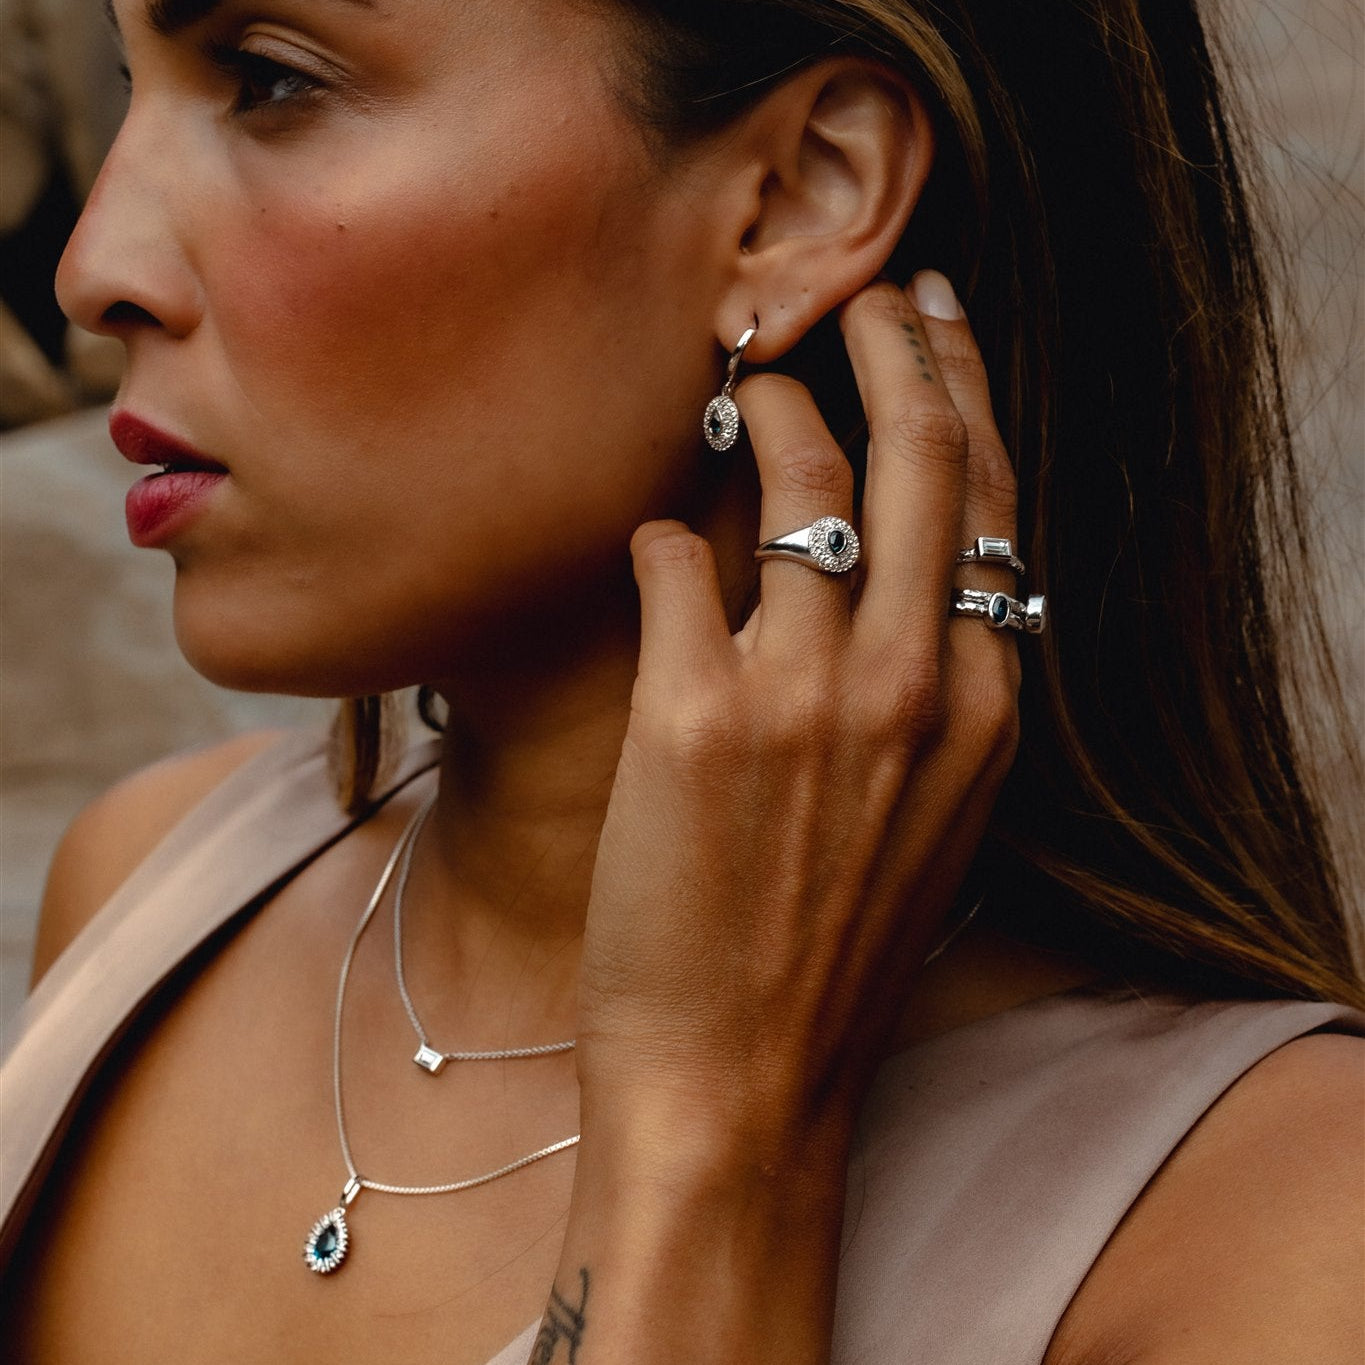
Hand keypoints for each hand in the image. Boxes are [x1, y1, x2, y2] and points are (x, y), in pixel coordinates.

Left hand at [579, 271, 1019, 1159]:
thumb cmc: (831, 954)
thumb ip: (937, 698)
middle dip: (895, 349)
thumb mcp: (934, 821)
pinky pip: (672, 560)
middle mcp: (913, 685)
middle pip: (922, 459)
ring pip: (798, 485)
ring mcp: (805, 695)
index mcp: (986, 709)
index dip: (962, 400)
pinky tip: (651, 546)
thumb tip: (894, 586)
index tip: (935, 336)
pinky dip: (659, 537)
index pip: (992, 506)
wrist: (746, 1079)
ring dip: (766, 415)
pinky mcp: (692, 717)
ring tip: (744, 391)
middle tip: (863, 297)